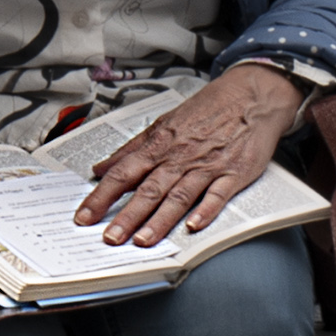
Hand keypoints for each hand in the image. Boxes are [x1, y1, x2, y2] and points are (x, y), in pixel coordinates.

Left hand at [75, 67, 304, 247]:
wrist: (251, 95)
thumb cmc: (207, 110)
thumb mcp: (164, 123)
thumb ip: (131, 149)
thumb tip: (101, 168)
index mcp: (160, 145)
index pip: (123, 173)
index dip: (101, 196)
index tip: (84, 216)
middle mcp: (180, 156)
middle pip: (148, 189)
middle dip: (126, 215)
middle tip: (110, 237)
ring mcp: (207, 165)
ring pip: (179, 195)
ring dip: (160, 220)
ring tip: (142, 240)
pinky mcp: (234, 172)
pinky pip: (218, 194)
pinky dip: (206, 210)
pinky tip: (193, 226)